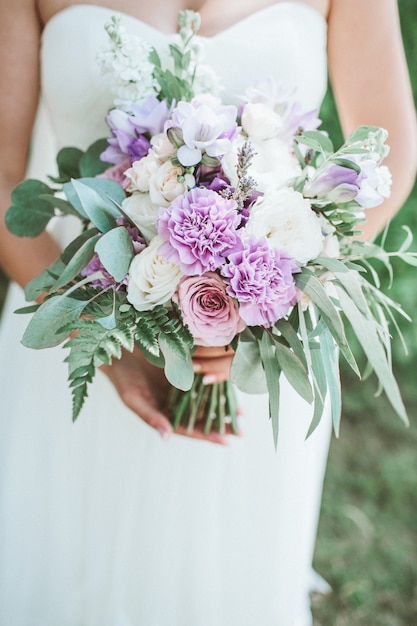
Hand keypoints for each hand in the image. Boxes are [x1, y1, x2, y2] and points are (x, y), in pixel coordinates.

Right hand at [100, 348, 231, 444]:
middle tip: (242, 430)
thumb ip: (152, 417)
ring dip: (222, 406)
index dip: (208, 435)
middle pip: (201, 416)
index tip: (227, 441)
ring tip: (242, 413)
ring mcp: (180, 385)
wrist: (117, 351)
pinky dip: (216, 383)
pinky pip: (204, 378)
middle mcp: (174, 401)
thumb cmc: (122, 378)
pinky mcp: (184, 367)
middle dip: (221, 424)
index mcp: (163, 413)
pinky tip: (230, 385)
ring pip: (205, 399)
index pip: (189, 428)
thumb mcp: (134, 398)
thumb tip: (168, 437)